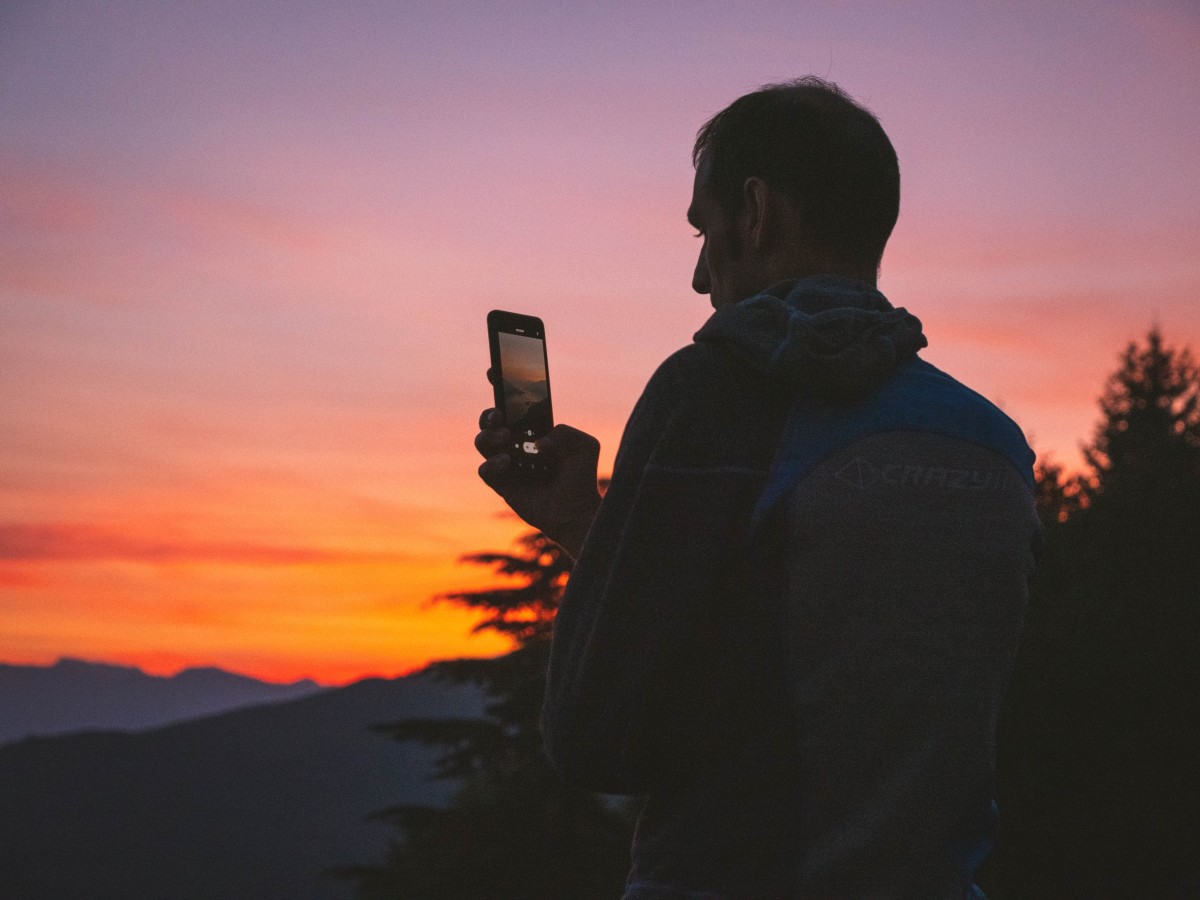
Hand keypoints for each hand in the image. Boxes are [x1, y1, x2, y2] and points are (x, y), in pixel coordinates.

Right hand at [475, 377, 601, 557]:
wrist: (577, 511)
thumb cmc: (581, 476)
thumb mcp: (584, 445)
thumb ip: (565, 433)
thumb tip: (538, 443)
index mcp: (533, 428)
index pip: (512, 403)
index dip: (501, 385)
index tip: (494, 370)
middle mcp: (516, 443)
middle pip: (490, 420)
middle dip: (490, 413)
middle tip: (501, 415)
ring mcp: (507, 463)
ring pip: (483, 441)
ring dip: (489, 435)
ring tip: (506, 437)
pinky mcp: (502, 484)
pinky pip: (485, 469)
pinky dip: (493, 463)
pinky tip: (508, 462)